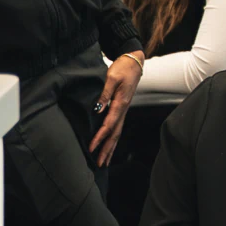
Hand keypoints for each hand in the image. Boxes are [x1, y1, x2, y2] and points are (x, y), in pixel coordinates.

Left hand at [87, 50, 143, 165]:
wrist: (134, 61)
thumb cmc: (123, 68)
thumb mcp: (112, 77)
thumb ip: (104, 94)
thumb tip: (97, 109)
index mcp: (120, 103)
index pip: (109, 125)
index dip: (100, 138)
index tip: (91, 148)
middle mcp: (123, 110)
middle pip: (115, 134)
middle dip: (107, 150)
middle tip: (99, 164)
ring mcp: (124, 110)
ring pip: (118, 133)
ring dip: (111, 148)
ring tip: (104, 161)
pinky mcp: (123, 108)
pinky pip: (118, 127)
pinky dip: (113, 139)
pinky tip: (110, 145)